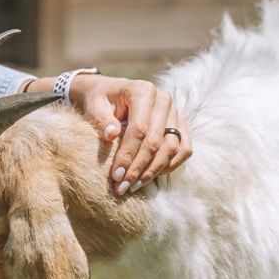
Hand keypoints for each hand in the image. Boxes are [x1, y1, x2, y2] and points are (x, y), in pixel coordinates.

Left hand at [67, 74, 193, 192]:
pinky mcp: (180, 124)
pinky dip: (170, 165)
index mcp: (142, 91)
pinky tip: (150, 176)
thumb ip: (102, 120)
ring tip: (134, 185)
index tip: (116, 175)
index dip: (128, 155)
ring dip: (154, 170)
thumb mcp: (94, 106)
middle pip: (157, 141)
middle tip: (123, 186)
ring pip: (172, 147)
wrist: (111, 93)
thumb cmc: (100, 101)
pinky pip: (184, 149)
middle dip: (139, 168)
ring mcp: (175, 112)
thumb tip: (111, 135)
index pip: (140, 129)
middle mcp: (163, 100)